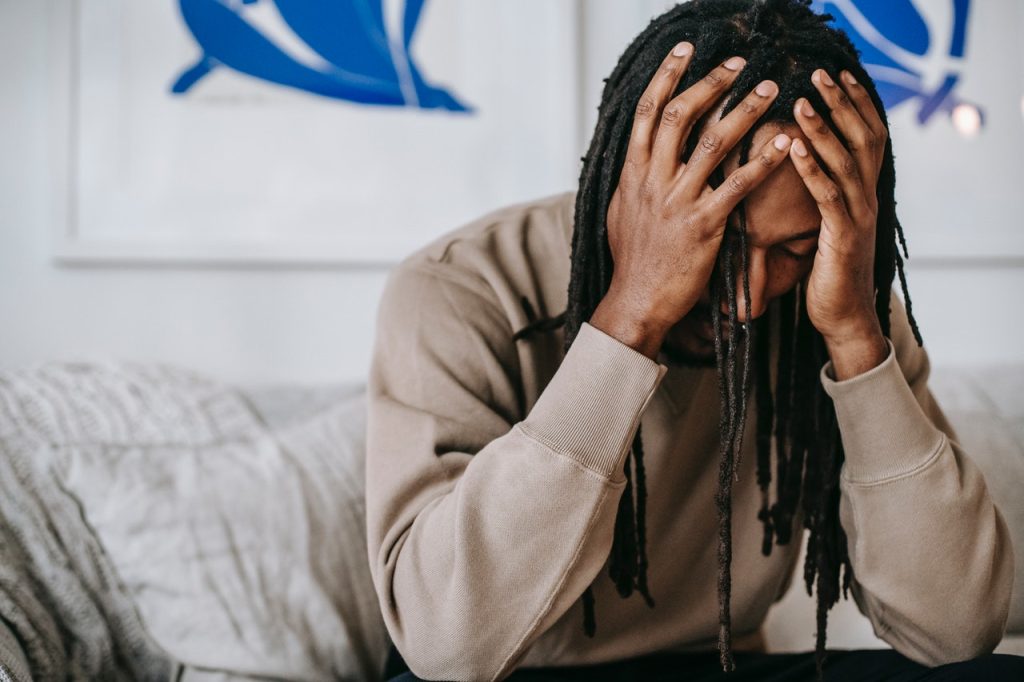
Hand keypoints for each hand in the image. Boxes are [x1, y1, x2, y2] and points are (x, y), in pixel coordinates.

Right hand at [591, 43, 793, 357]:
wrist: (636, 301)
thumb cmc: (633, 259)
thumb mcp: (622, 211)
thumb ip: (633, 179)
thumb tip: (637, 155)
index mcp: (632, 173)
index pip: (647, 112)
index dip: (666, 76)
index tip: (685, 51)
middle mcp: (652, 180)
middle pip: (679, 116)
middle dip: (710, 83)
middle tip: (739, 63)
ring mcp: (678, 201)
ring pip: (713, 144)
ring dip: (744, 110)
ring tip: (770, 88)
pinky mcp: (703, 225)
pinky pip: (738, 185)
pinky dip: (763, 160)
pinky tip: (786, 142)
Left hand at [789, 69, 888, 374]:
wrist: (843, 319)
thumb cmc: (828, 274)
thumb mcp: (825, 229)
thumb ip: (822, 199)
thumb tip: (802, 171)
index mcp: (863, 193)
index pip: (866, 137)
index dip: (855, 105)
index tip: (837, 76)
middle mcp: (866, 199)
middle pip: (861, 138)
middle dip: (840, 104)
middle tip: (821, 74)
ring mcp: (857, 217)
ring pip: (845, 162)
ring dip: (823, 129)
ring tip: (804, 102)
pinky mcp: (842, 238)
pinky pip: (828, 197)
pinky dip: (812, 169)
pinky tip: (794, 148)